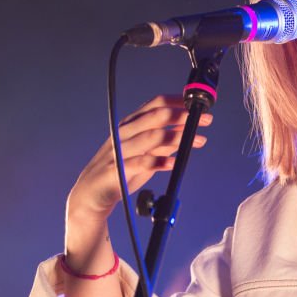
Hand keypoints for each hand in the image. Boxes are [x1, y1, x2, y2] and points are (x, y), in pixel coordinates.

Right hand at [66, 94, 212, 224]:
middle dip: (182, 116)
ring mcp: (119, 151)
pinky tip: (174, 163)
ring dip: (177, 137)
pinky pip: (140, 163)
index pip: (154, 104)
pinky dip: (159, 162)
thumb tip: (187, 130)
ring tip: (199, 140)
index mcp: (130, 124)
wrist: (90, 194)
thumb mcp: (145, 152)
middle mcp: (124, 133)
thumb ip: (164, 141)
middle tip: (205, 119)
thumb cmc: (119, 170)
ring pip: (151, 137)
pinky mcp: (116, 170)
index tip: (198, 103)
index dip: (178, 101)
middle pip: (155, 117)